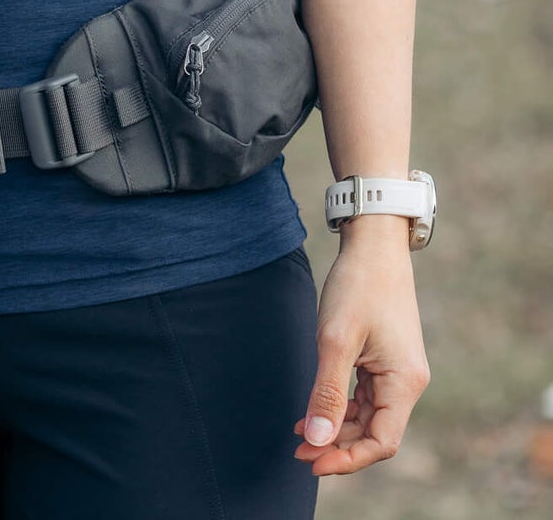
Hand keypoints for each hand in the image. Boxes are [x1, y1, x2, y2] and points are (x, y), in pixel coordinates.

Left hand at [293, 225, 430, 475]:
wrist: (373, 243)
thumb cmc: (357, 286)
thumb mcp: (336, 341)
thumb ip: (327, 393)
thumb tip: (317, 440)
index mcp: (405, 382)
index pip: (382, 442)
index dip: (348, 458)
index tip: (312, 461)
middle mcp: (407, 382)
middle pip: (376, 433)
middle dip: (338, 445)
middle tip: (298, 450)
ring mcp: (397, 370)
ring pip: (369, 416)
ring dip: (337, 428)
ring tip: (301, 434)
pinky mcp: (385, 359)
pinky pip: (365, 396)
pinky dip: (341, 406)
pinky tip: (315, 409)